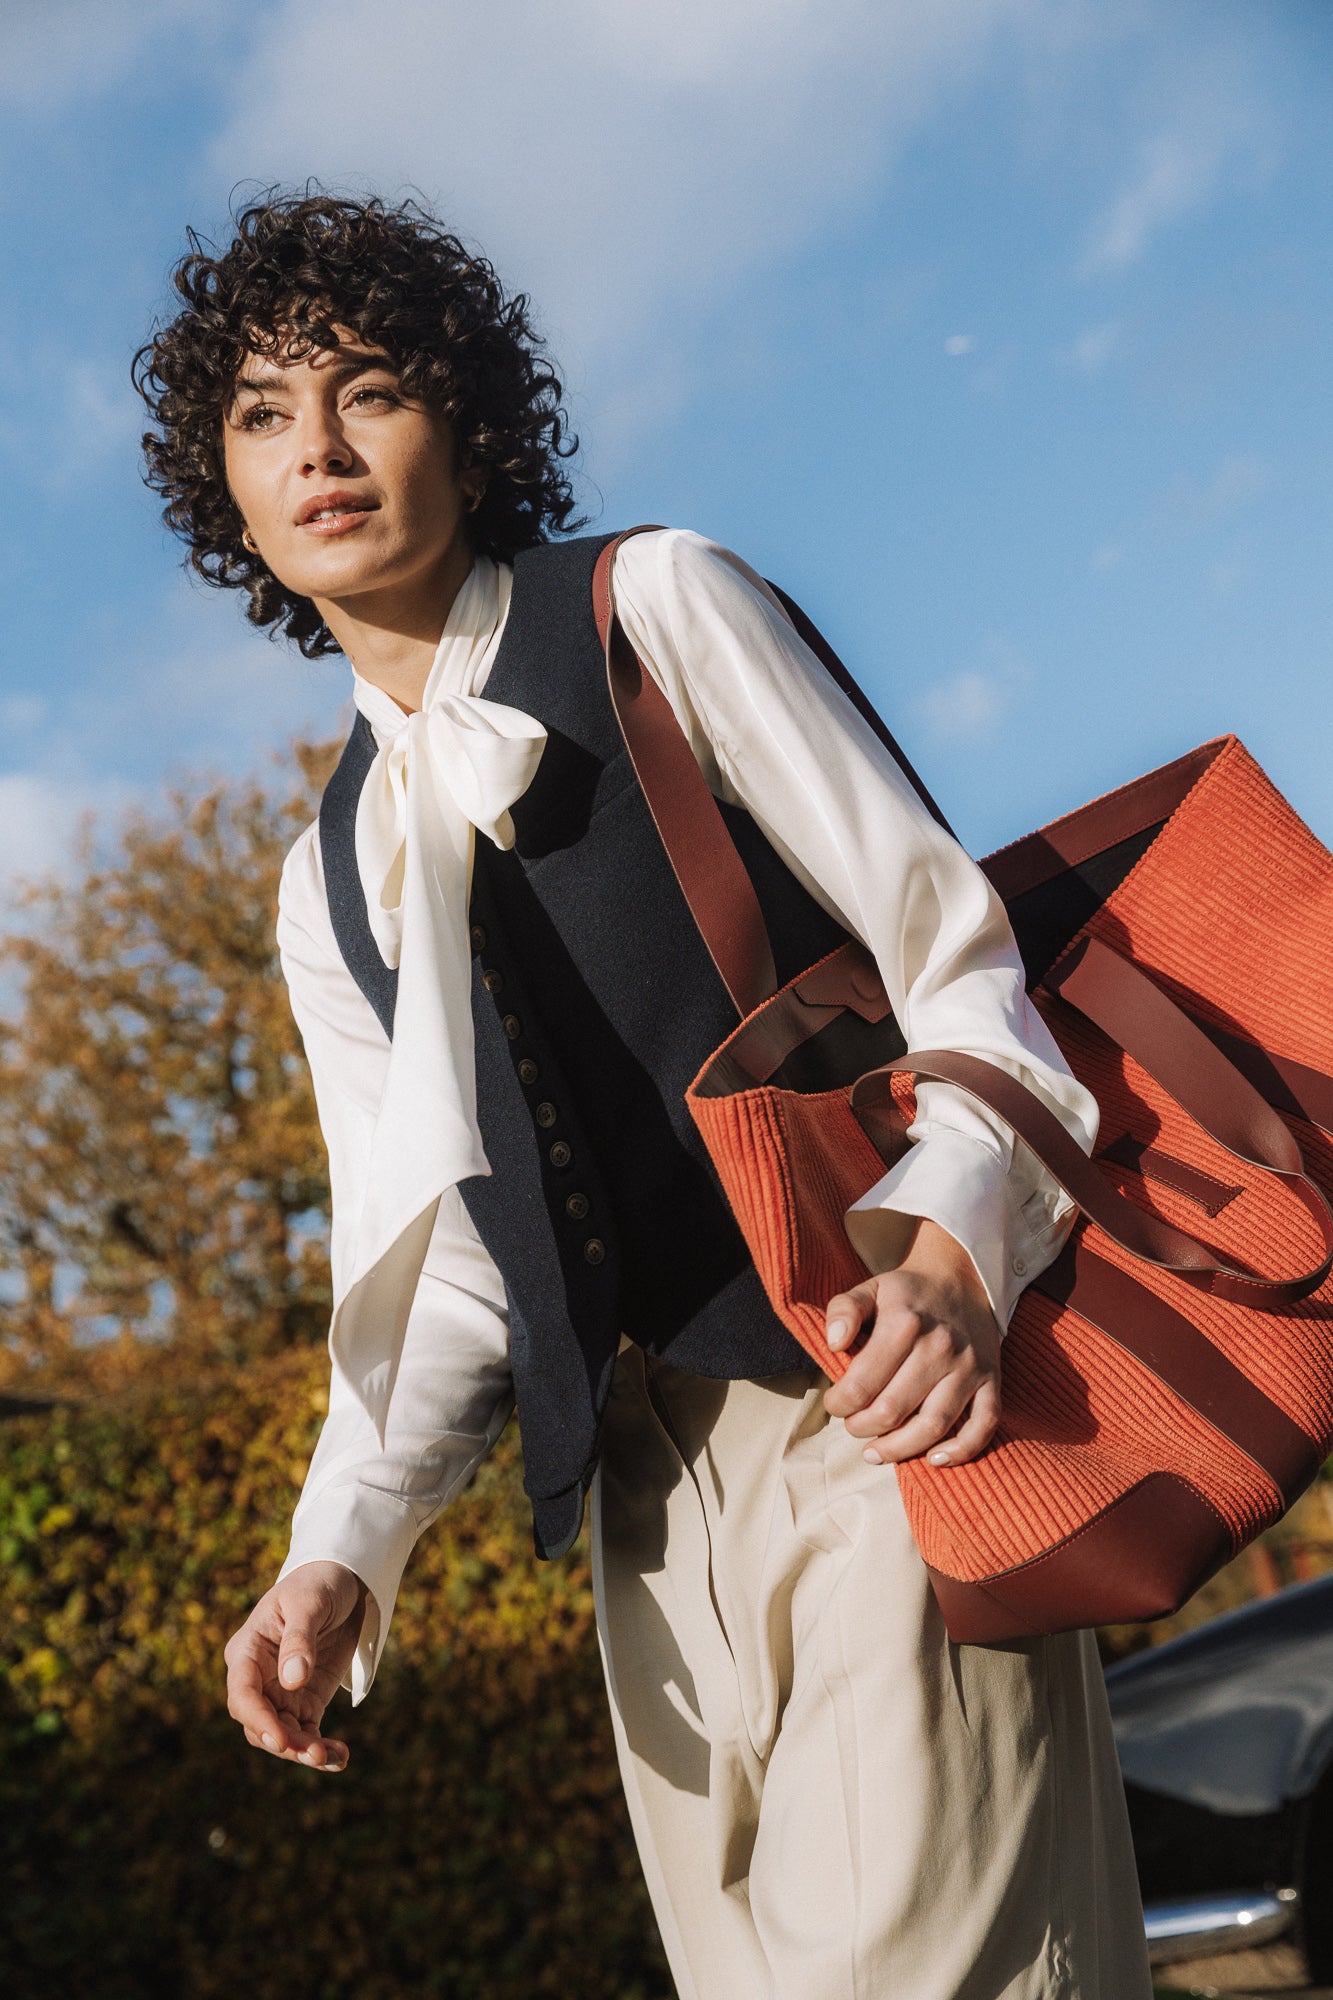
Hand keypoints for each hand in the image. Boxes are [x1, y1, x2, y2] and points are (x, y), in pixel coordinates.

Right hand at [223, 1559, 367, 1771]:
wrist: (341, 1580)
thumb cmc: (317, 1583)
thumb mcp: (309, 1602)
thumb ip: (300, 1640)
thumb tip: (292, 1681)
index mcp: (247, 1650)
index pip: (242, 1693)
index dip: (258, 1719)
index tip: (279, 1739)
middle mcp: (258, 1677)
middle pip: (259, 1723)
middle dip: (285, 1742)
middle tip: (314, 1754)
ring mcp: (281, 1692)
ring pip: (283, 1734)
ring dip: (305, 1751)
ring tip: (334, 1758)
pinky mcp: (305, 1701)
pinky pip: (306, 1733)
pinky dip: (321, 1749)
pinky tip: (340, 1758)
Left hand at [823, 1217, 1001, 1466]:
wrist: (963, 1277)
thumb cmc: (908, 1292)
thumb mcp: (869, 1288)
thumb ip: (843, 1310)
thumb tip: (833, 1344)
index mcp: (904, 1325)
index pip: (861, 1384)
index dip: (839, 1404)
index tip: (835, 1404)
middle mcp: (939, 1348)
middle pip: (892, 1410)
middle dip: (863, 1428)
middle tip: (853, 1427)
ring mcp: (969, 1367)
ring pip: (934, 1426)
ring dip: (900, 1449)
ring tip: (876, 1452)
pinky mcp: (991, 1380)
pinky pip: (984, 1425)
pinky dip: (962, 1450)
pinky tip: (933, 1459)